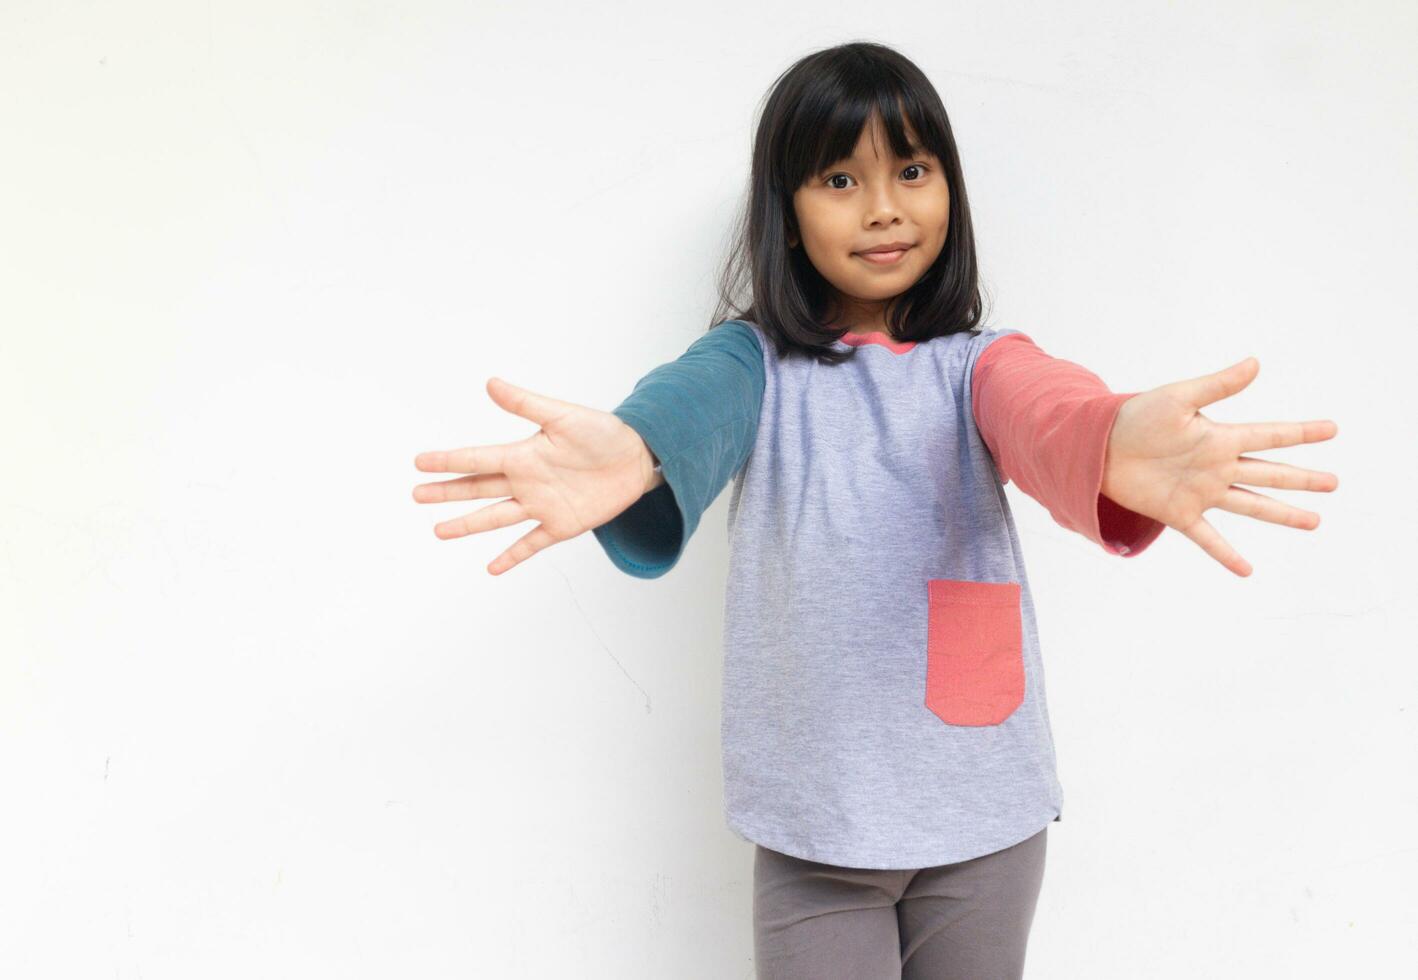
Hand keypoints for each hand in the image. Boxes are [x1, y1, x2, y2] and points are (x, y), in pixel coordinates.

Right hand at [412, 377, 659, 574]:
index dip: (448, 461)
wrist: (638, 458)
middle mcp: (526, 481)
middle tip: (417, 494)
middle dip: (447, 492)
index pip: (477, 459)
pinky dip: (512, 556)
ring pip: (496, 518)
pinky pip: (531, 543)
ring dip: (467, 525)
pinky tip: (492, 567)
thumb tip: (491, 383)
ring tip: (439, 531)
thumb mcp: (564, 415)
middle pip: (478, 489)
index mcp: (523, 454)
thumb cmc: (603, 432)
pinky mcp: (561, 525)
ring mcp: (541, 505)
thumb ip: (527, 403)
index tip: (419, 462)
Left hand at [1100, 357, 1338, 576]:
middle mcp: (1217, 466)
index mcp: (1219, 437)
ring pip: (1251, 506)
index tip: (1332, 429)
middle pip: (1268, 474)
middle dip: (1301, 479)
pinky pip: (1208, 538)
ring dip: (1282, 514)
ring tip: (1314, 522)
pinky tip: (1247, 571)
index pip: (1269, 435)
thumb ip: (1217, 386)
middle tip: (1334, 483)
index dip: (1300, 433)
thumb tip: (1255, 363)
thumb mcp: (1178, 398)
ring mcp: (1201, 492)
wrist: (1097, 447)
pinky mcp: (1179, 514)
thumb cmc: (1135, 417)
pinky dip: (1226, 555)